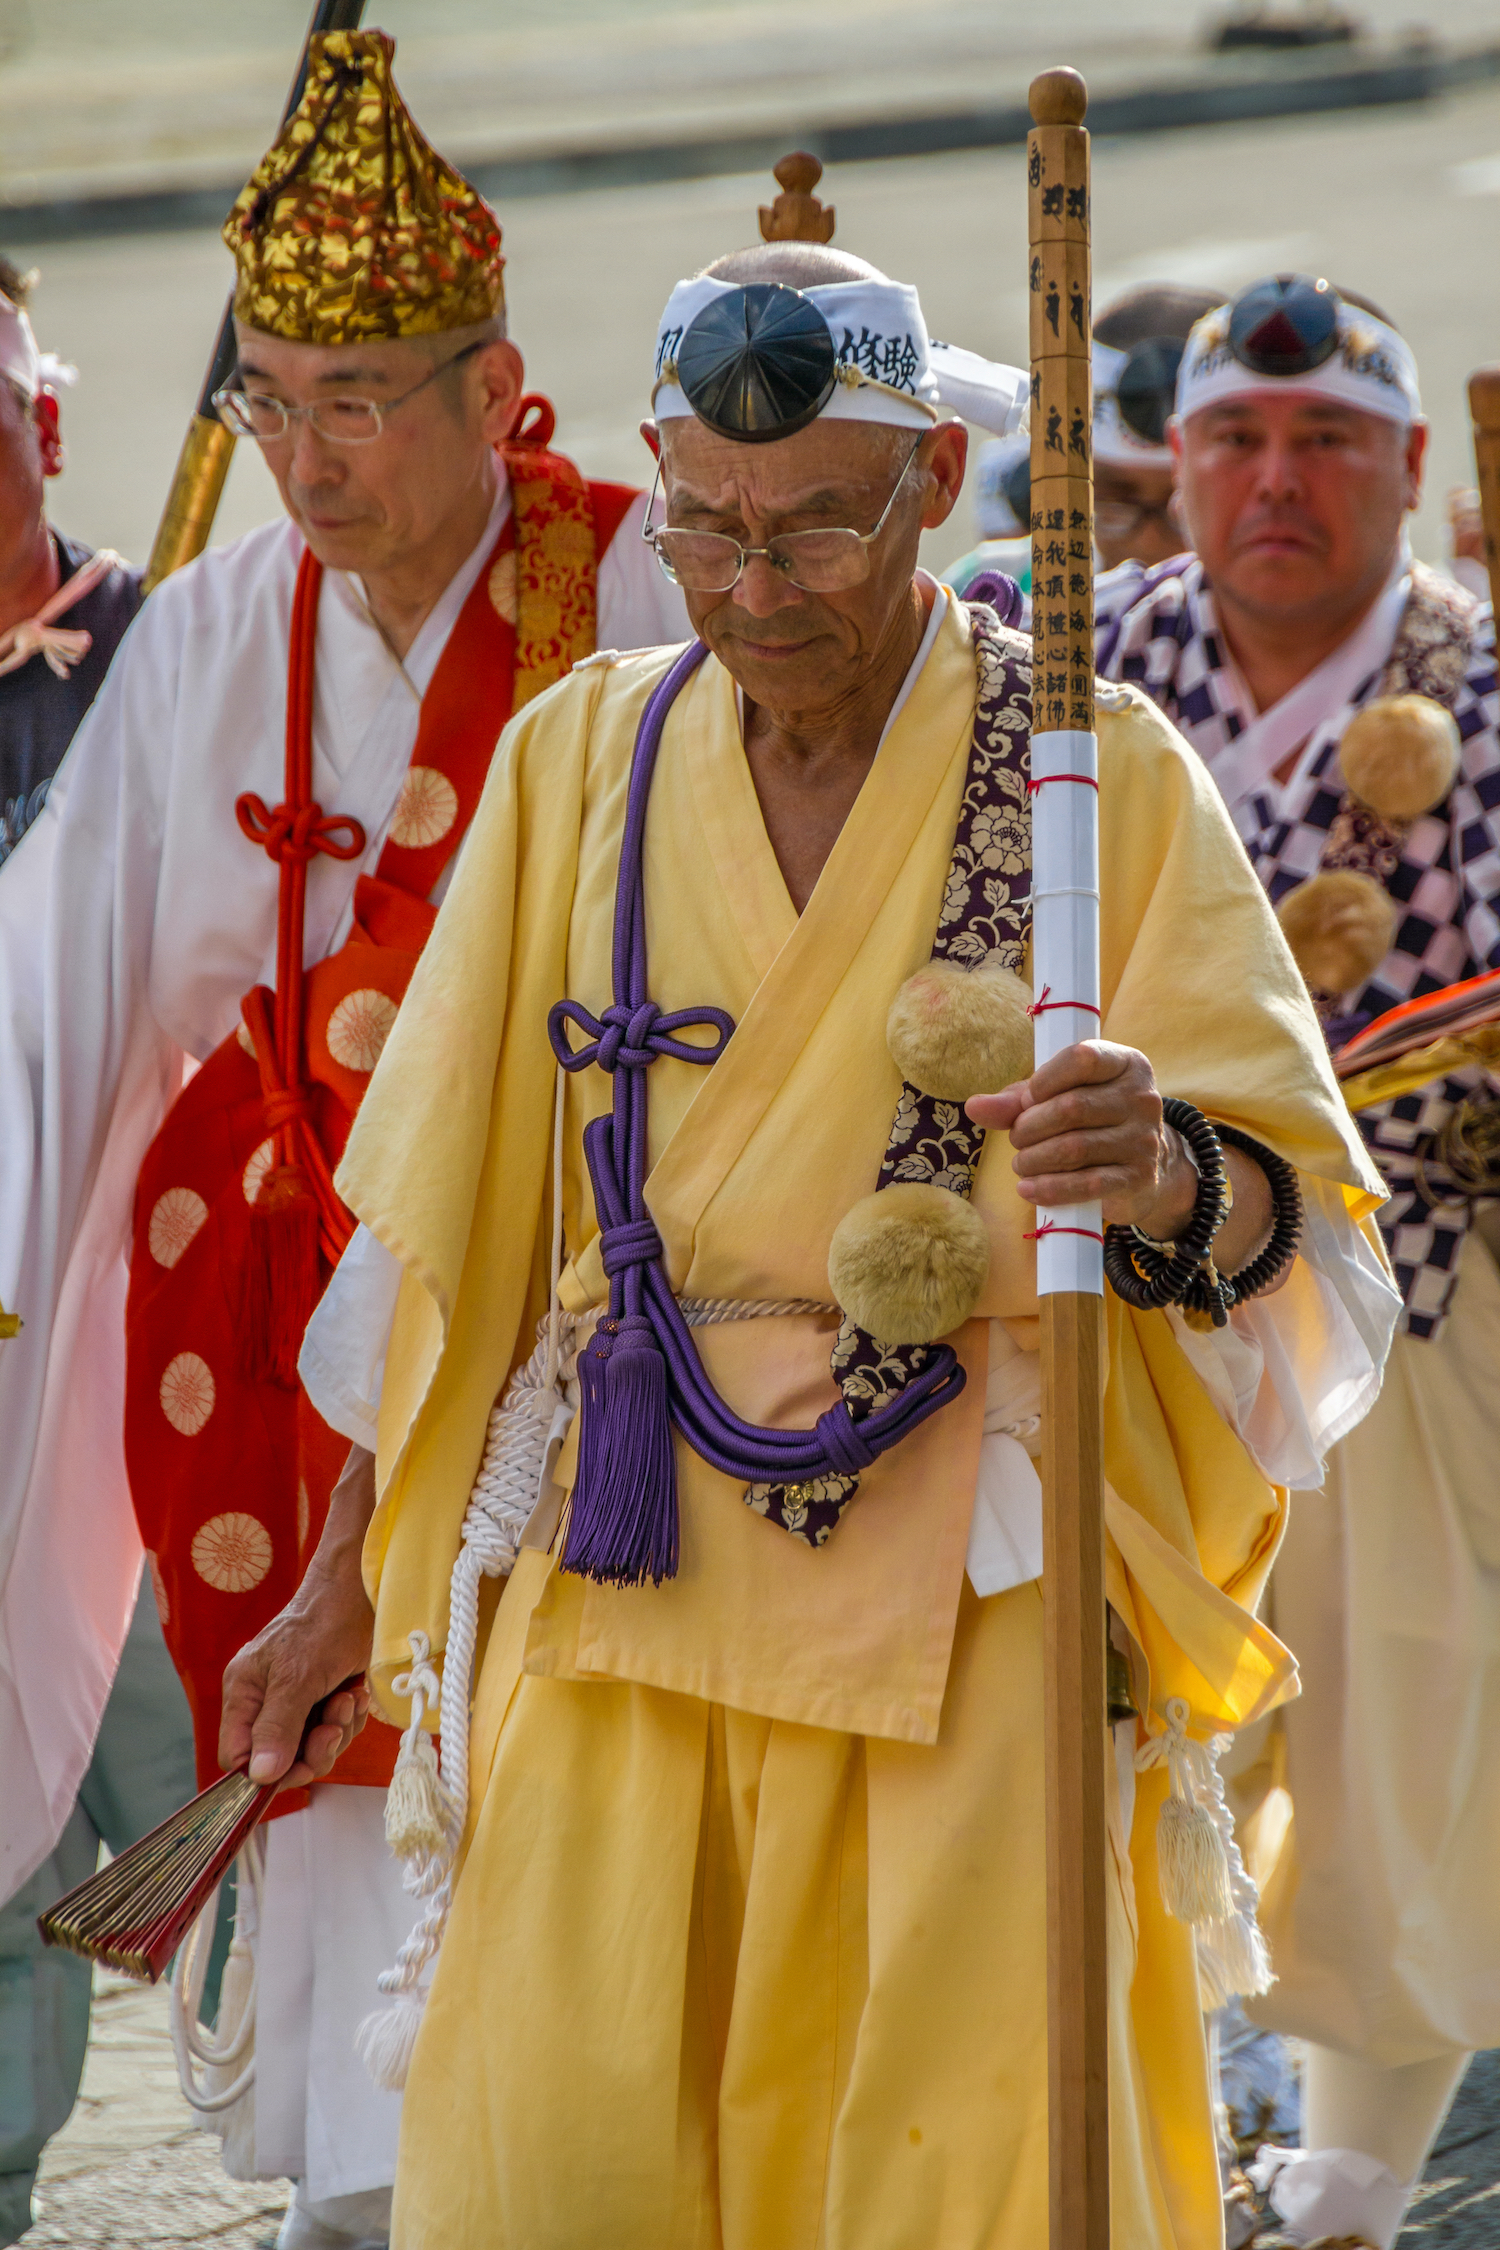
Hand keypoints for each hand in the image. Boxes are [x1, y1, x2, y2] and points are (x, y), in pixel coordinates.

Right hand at [219, 1446, 376, 1788]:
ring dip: (337, 1729)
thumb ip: (278, 1726)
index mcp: (244, 1692)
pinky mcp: (327, 1699)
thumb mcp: (298, 1677)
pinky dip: (351, 1718)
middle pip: (280, 1759)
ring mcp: (298, 1702)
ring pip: (312, 1748)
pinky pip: (337, 1732)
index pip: (238, 1754)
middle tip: (333, 1725)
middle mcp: (266, 1701)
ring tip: (347, 1697)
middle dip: (312, 1748)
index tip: (295, 1764)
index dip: (264, 1770)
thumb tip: (259, 1776)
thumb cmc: (325, 1622)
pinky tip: (357, 1692)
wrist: (366, 1590)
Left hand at [966, 1040, 1195, 1235]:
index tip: (1028, 1100)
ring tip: (1022, 1164)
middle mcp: (1143, 1098)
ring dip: (1034, 1159)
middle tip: (1018, 1139)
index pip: (1082, 1058)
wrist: (1143, 1171)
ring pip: (1074, 1148)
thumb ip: (1017, 1100)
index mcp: (1126, 1064)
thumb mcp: (1058, 1100)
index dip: (1043, 1081)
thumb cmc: (1092, 1124)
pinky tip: (1029, 1189)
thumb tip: (974, 1107)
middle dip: (1030, 1127)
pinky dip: (1049, 1188)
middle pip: (1071, 1108)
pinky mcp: (1139, 1178)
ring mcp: (1144, 1140)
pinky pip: (1087, 1184)